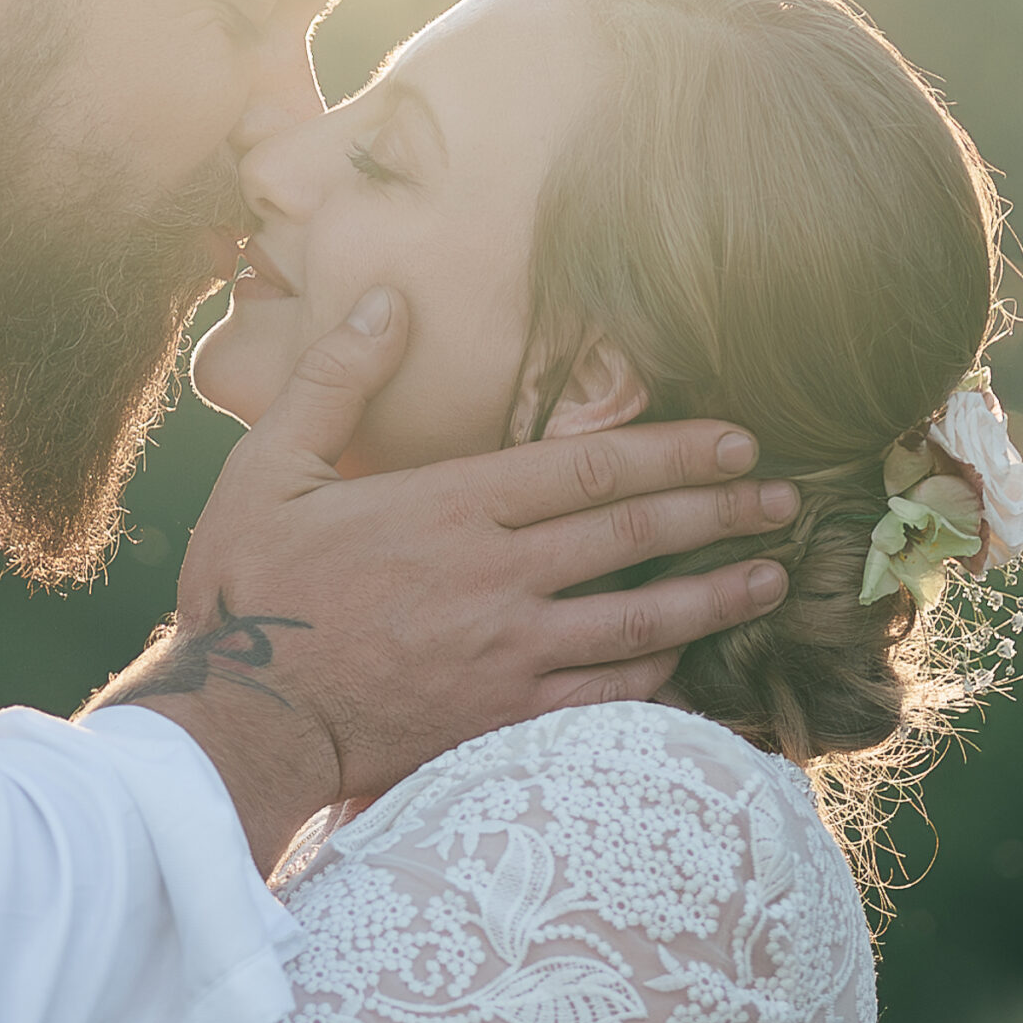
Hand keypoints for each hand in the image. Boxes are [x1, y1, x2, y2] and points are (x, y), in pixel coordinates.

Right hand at [92, 288, 793, 868]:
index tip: (738, 439)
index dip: (675, 450)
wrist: (237, 721)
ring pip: (640, 622)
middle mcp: (496, 579)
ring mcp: (507, 656)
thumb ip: (333, 379)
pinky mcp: (501, 722)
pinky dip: (658, 680)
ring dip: (715, 597)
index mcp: (448, 508)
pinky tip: (690, 666)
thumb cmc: (247, 588)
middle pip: (635, 537)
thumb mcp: (268, 467)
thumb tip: (389, 300)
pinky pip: (605, 700)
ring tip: (768, 579)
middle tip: (785, 498)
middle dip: (722, 512)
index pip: (590, 468)